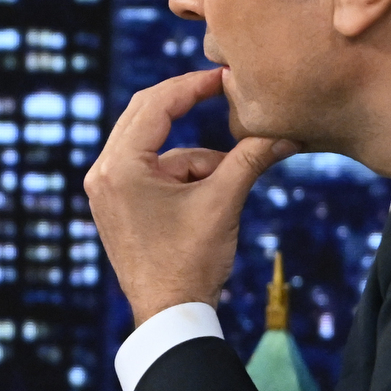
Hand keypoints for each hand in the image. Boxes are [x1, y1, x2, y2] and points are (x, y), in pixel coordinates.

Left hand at [82, 68, 296, 323]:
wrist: (170, 315)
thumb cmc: (191, 261)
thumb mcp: (224, 201)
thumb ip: (251, 158)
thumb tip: (287, 131)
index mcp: (119, 167)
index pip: (155, 103)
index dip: (193, 84)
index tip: (225, 76)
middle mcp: (102, 173)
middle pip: (146, 115)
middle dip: (189, 106)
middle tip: (224, 92)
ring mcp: (105, 190)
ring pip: (157, 149)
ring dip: (194, 160)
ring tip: (222, 191)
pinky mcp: (115, 205)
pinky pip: (151, 172)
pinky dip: (182, 177)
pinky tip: (206, 204)